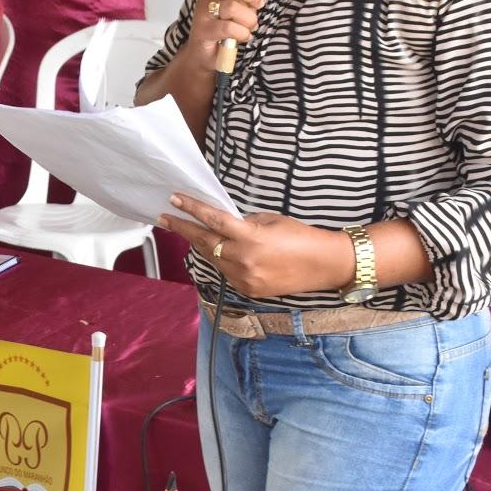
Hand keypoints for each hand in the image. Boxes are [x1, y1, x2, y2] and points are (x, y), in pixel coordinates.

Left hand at [158, 193, 348, 297]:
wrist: (325, 265)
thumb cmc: (301, 236)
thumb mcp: (271, 220)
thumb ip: (244, 222)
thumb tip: (223, 222)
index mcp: (250, 237)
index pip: (213, 221)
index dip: (192, 210)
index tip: (174, 200)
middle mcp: (243, 260)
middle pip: (204, 242)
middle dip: (183, 229)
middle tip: (165, 218)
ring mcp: (244, 278)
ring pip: (213, 258)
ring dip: (202, 245)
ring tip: (191, 231)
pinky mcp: (248, 290)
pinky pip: (226, 272)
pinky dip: (221, 260)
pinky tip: (222, 251)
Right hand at [182, 0, 279, 69]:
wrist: (206, 54)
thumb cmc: (225, 25)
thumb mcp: (245, 5)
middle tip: (258, 4)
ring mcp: (203, 12)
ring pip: (231, 7)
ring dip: (248, 19)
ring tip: (250, 26)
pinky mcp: (204, 30)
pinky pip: (228, 27)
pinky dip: (242, 33)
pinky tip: (243, 36)